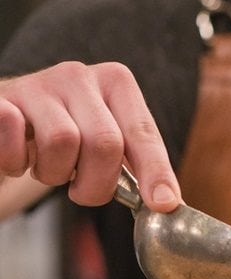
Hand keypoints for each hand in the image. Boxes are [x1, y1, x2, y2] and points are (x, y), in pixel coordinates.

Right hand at [0, 62, 181, 211]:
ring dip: (54, 173)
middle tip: (83, 189)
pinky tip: (21, 158)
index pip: (143, 131)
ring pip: (62, 143)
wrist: (8, 112)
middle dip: (96, 182)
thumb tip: (167, 199)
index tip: (164, 202)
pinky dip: (17, 163)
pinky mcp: (2, 101)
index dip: (155, 170)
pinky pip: (15, 140)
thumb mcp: (104, 133)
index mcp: (116, 82)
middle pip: (106, 143)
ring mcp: (40, 85)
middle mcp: (80, 76)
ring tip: (50, 165)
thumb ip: (135, 161)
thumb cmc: (65, 128)